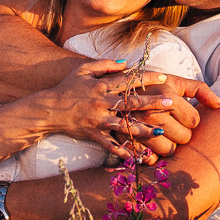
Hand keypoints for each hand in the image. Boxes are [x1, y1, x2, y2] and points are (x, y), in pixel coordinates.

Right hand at [28, 60, 204, 158]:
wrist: (48, 110)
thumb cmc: (67, 88)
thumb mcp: (82, 71)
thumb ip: (104, 64)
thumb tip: (126, 63)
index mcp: (100, 86)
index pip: (127, 81)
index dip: (146, 78)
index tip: (164, 77)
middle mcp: (101, 103)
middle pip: (130, 103)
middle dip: (152, 103)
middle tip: (171, 102)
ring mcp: (97, 120)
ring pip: (124, 126)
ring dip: (144, 130)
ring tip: (161, 132)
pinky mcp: (93, 135)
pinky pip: (111, 145)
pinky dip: (124, 152)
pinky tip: (139, 157)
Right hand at [132, 73, 219, 157]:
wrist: (114, 90)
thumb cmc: (150, 86)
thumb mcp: (174, 81)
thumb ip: (200, 90)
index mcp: (166, 97)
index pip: (194, 121)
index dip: (190, 119)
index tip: (180, 113)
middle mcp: (153, 113)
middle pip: (184, 138)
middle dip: (181, 132)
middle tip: (171, 123)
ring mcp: (139, 128)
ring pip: (169, 150)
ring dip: (168, 144)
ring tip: (161, 132)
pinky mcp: (127, 140)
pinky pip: (149, 158)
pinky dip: (151, 154)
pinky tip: (148, 142)